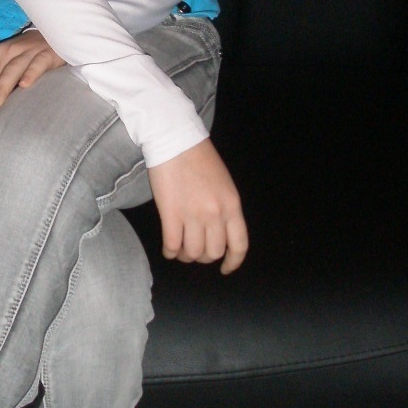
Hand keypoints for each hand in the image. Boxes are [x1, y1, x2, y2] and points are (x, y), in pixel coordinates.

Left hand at [0, 30, 64, 136]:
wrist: (52, 35)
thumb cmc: (26, 56)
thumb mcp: (5, 66)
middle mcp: (7, 53)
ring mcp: (26, 52)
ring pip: (10, 71)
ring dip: (1, 88)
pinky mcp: (45, 54)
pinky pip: (36, 64)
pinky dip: (30, 73)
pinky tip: (25, 85)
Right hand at [148, 139, 247, 274]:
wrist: (174, 139)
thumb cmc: (199, 158)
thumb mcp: (224, 184)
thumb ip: (225, 208)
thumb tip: (218, 232)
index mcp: (232, 205)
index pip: (239, 245)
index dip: (232, 262)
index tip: (225, 268)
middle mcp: (216, 214)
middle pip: (213, 252)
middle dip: (204, 257)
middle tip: (195, 250)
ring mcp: (193, 215)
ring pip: (192, 253)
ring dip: (185, 255)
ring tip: (180, 248)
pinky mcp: (171, 214)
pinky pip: (172, 245)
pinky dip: (170, 251)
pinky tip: (168, 248)